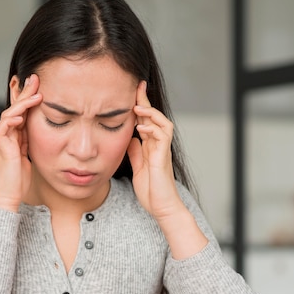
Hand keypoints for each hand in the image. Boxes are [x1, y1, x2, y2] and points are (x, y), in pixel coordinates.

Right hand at [0, 74, 42, 211]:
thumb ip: (32, 141)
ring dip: (22, 103)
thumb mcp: (30, 154)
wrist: (9, 194)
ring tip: (35, 94)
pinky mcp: (0, 146)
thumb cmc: (20, 179)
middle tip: (34, 78)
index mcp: (15, 134)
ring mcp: (2, 139)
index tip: (38, 84)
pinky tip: (20, 116)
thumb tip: (44, 130)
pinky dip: (11, 120)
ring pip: (9, 114)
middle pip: (14, 107)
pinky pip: (2, 128)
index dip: (27, 97)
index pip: (20, 111)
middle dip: (24, 92)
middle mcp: (7, 134)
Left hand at [128, 81, 207, 258]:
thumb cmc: (151, 191)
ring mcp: (162, 150)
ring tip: (137, 105)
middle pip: (153, 117)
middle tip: (137, 85)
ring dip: (150, 113)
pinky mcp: (163, 158)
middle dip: (145, 100)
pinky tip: (141, 127)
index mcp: (151, 146)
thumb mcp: (138, 168)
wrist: (162, 208)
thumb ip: (135, 152)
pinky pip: (162, 137)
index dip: (139, 105)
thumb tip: (130, 138)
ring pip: (162, 123)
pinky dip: (152, 129)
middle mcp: (158, 145)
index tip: (131, 90)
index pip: (145, 120)